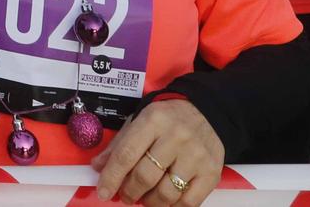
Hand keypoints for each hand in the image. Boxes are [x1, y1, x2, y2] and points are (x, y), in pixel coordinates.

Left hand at [92, 98, 223, 205]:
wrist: (206, 112)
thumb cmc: (168, 118)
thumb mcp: (139, 120)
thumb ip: (119, 145)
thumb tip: (98, 167)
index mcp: (153, 121)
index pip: (126, 154)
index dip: (112, 177)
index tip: (104, 192)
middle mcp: (176, 137)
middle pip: (145, 176)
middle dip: (130, 192)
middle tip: (126, 196)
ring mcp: (196, 156)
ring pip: (166, 193)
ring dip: (150, 202)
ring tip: (145, 198)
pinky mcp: (211, 172)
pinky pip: (189, 202)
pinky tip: (165, 200)